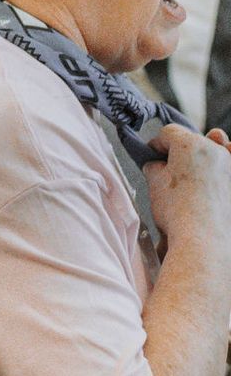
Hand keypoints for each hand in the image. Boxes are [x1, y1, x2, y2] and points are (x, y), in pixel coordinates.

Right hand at [146, 125, 230, 262]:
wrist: (204, 242)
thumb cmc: (179, 212)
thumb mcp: (154, 183)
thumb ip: (154, 166)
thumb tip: (158, 165)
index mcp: (190, 144)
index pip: (169, 133)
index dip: (157, 145)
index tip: (153, 156)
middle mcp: (217, 151)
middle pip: (194, 142)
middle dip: (182, 153)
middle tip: (171, 170)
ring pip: (216, 155)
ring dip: (205, 161)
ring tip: (194, 178)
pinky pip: (228, 170)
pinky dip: (224, 172)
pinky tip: (218, 179)